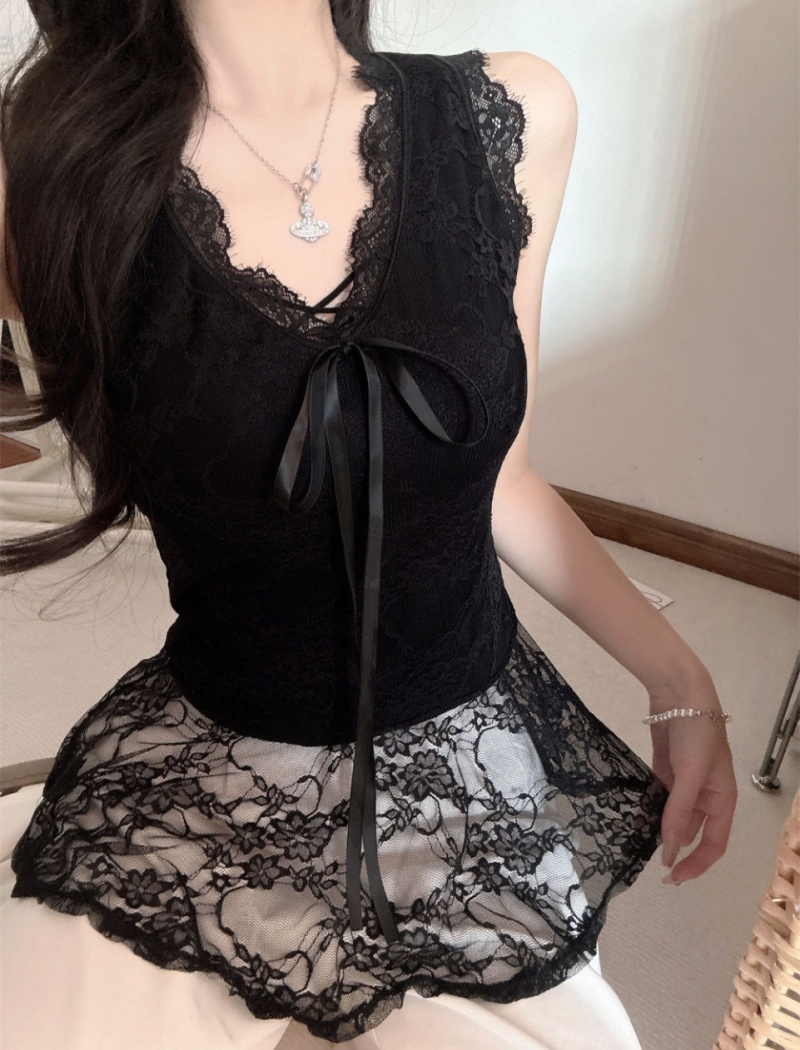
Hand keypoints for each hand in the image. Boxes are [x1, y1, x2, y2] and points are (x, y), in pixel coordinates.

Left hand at [646, 670, 737, 884]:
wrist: (679, 693)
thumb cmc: (696, 735)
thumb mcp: (690, 775)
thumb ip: (679, 813)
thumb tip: (670, 852)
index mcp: (721, 801)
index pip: (713, 844)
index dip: (696, 864)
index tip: (672, 878)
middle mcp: (703, 797)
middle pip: (690, 833)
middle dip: (673, 848)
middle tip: (647, 863)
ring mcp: (683, 784)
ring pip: (671, 817)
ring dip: (658, 830)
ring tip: (635, 843)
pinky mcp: (664, 772)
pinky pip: (657, 799)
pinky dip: (647, 810)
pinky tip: (631, 818)